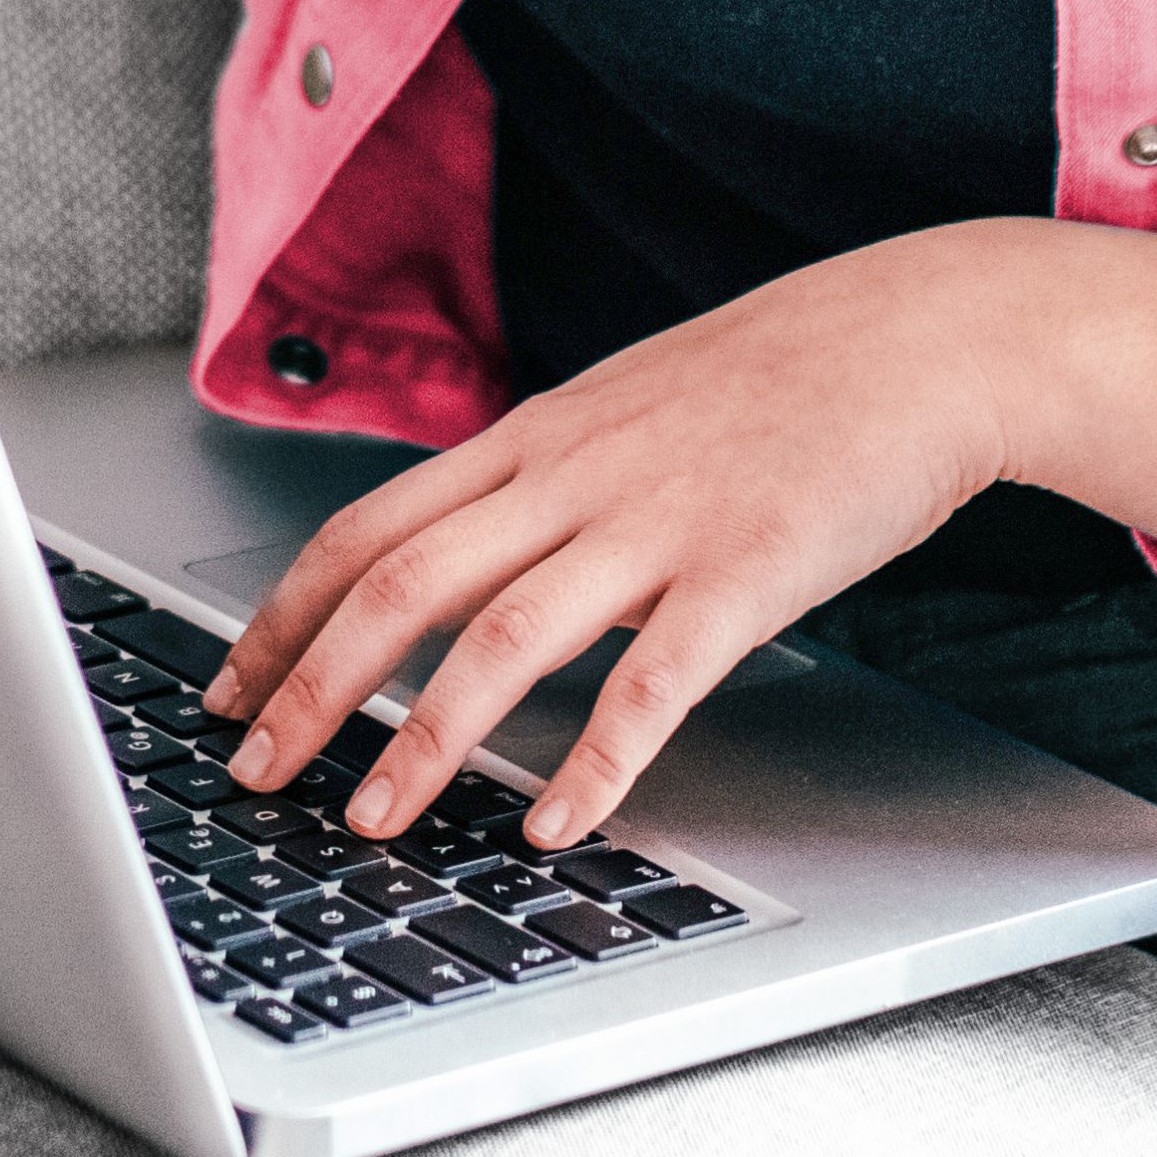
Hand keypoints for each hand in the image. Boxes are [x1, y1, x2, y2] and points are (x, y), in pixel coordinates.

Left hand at [200, 219, 1156, 847]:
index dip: (282, 614)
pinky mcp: (746, 571)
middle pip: (400, 584)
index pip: (365, 525)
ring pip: (499, 637)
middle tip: (255, 775)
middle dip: (311, 690)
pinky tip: (558, 820)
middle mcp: (575, 474)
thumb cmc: (787, 376)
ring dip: (421, 740)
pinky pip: (650, 680)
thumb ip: (546, 475)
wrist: (927, 335)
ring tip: (371, 821)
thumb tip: (462, 553)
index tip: (229, 689)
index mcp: (537, 435)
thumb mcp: (631, 404)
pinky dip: (595, 758)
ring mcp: (658, 520)